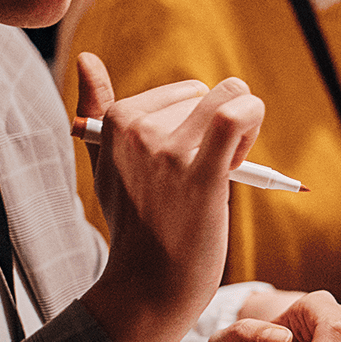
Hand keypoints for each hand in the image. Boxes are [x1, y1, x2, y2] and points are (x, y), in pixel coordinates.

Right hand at [76, 53, 263, 341]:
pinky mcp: (200, 174)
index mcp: (115, 121)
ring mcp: (167, 152)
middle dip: (220, 125)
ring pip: (232, 97)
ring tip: (226, 167)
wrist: (151, 283)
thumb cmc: (135, 222)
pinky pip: (235, 116)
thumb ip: (96, 108)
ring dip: (245, 128)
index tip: (188, 157)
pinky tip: (244, 154)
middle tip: (206, 170)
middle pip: (210, 93)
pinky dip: (253, 120)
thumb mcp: (104, 163)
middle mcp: (137, 130)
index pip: (185, 91)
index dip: (199, 121)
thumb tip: (87, 58)